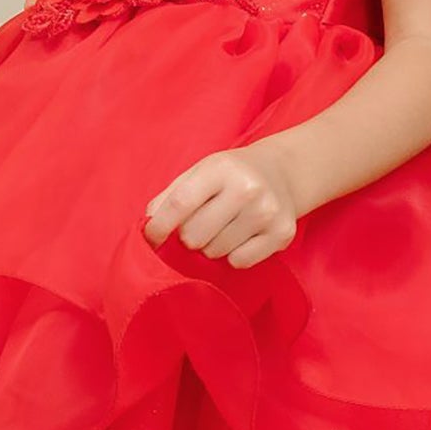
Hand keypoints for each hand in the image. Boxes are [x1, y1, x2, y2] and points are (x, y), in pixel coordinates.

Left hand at [142, 141, 299, 269]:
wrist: (282, 172)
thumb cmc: (230, 175)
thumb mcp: (199, 173)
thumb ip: (169, 198)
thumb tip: (148, 228)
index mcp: (221, 168)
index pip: (180, 204)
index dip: (159, 227)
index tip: (152, 238)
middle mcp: (247, 189)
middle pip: (194, 236)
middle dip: (189, 236)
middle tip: (200, 224)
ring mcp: (267, 212)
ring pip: (215, 252)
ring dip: (212, 246)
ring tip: (224, 227)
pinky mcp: (282, 234)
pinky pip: (239, 261)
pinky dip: (234, 255)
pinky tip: (242, 236)